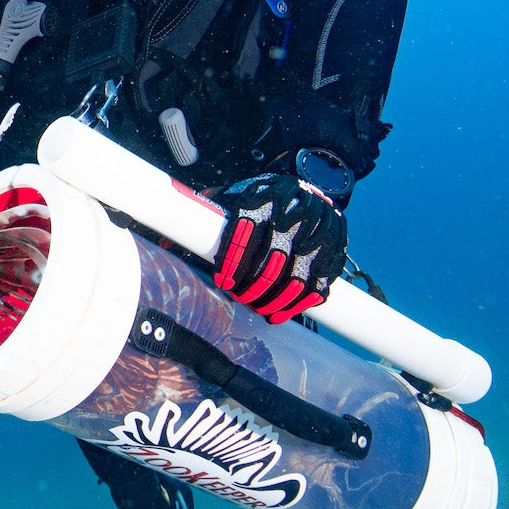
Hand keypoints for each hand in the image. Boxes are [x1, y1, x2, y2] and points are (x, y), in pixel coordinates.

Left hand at [212, 173, 346, 322]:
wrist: (312, 195)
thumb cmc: (266, 201)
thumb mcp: (240, 194)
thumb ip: (213, 211)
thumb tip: (174, 240)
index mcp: (269, 195)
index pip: (248, 230)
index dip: (234, 261)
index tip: (223, 281)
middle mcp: (296, 211)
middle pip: (271, 258)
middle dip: (252, 285)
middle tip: (238, 296)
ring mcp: (318, 232)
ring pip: (294, 277)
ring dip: (272, 299)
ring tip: (255, 307)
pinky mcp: (334, 250)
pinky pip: (315, 286)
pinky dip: (295, 305)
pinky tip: (277, 314)